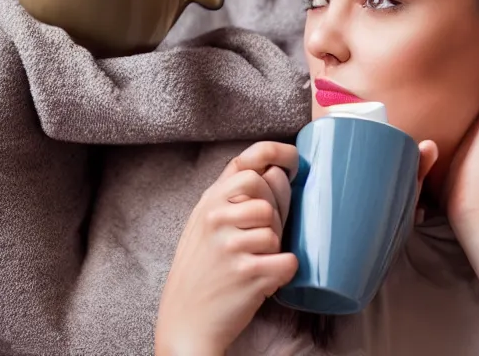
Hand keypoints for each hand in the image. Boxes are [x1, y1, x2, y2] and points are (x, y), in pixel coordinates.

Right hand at [154, 141, 300, 355]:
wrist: (185, 323)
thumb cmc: (201, 272)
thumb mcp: (204, 226)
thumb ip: (233, 197)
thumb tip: (278, 172)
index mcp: (208, 202)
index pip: (247, 164)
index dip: (277, 155)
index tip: (293, 162)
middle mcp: (216, 218)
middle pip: (268, 194)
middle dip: (274, 214)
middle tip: (261, 239)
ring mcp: (231, 245)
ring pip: (277, 230)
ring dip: (274, 248)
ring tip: (255, 263)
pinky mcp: (248, 274)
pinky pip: (287, 261)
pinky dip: (283, 272)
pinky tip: (264, 279)